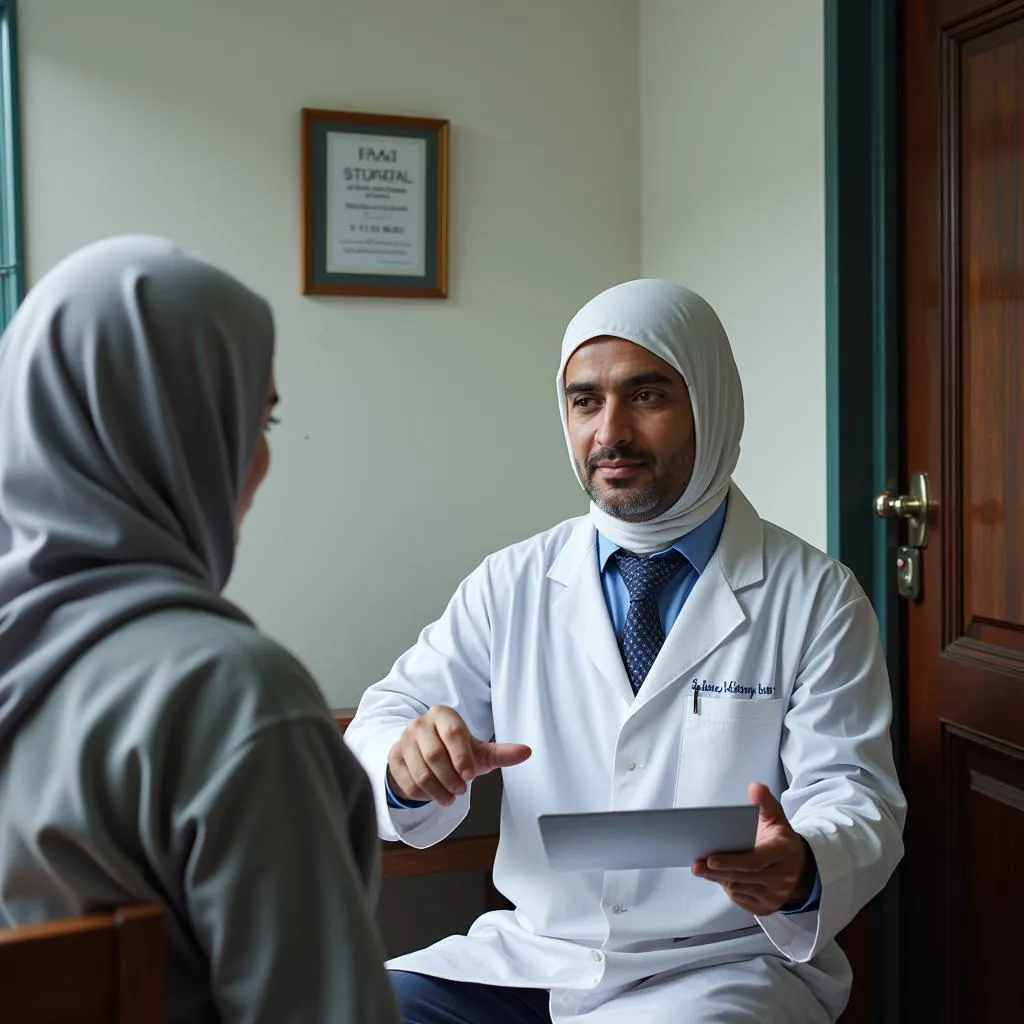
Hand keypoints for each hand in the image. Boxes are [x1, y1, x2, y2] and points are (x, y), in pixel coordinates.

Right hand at [386, 705, 531, 806]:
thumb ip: (501, 753)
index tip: (470, 775)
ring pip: (420, 771)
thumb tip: (526, 752)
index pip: (453, 733)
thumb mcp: (478, 752)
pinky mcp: (393, 758)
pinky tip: (433, 793)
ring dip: (438, 790)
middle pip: (435, 755)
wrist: (424, 757)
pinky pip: (408, 782)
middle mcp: (420, 723)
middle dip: (450, 777)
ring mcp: (404, 740)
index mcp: (443, 714)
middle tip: (461, 789)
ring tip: (449, 796)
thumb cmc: (455, 752)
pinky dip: (423, 794)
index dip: (463, 757)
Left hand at [691, 782, 816, 914]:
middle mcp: (782, 878)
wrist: (799, 868)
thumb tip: (754, 787)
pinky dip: (728, 888)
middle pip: (743, 877)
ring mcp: (775, 896)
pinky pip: (742, 899)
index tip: (710, 857)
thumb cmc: (780, 840)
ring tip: (702, 868)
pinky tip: (719, 877)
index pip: (755, 861)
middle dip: (717, 871)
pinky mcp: (768, 907)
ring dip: (719, 879)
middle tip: (696, 865)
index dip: (732, 861)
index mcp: (784, 854)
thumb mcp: (776, 818)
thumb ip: (765, 802)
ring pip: (740, 889)